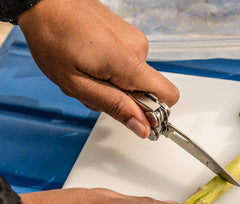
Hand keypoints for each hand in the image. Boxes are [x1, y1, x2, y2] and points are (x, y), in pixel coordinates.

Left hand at [17, 0, 178, 137]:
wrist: (43, 0)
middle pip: (148, 91)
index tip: (134, 116)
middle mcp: (138, 49)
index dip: (155, 112)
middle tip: (95, 89)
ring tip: (88, 72)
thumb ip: (115, 107)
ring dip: (114, 85)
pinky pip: (128, 64)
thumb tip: (143, 127)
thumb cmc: (53, 37)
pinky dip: (112, 70)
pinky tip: (91, 62)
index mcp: (129, 63)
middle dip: (124, 99)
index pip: (169, 96)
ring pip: (135, 79)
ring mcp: (134, 39)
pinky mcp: (127, 35)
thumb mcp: (78, 85)